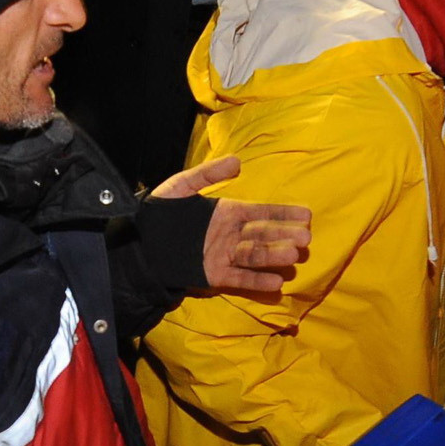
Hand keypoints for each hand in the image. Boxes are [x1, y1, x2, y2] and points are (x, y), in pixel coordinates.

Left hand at [152, 155, 310, 293]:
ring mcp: (224, 256)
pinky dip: (257, 282)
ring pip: (255, 256)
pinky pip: (240, 279)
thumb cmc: (159, 213)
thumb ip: (208, 174)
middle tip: (306, 239)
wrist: (138, 244)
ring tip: (294, 257)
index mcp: (227, 213)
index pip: (262, 212)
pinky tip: (276, 283)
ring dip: (274, 257)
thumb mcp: (181, 187)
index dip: (284, 214)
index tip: (306, 215)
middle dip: (285, 236)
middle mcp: (230, 235)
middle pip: (263, 235)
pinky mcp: (214, 276)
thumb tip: (239, 161)